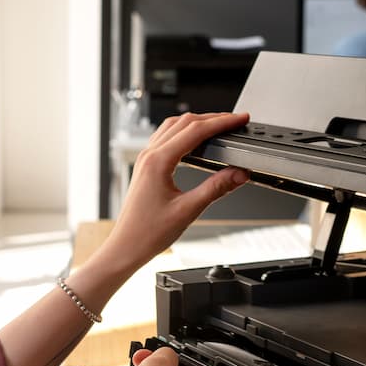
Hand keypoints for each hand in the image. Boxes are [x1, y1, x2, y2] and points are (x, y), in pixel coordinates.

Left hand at [104, 111, 251, 272]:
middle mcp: (149, 156)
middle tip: (235, 121)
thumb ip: (216, 189)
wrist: (126, 247)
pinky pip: (165, 138)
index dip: (222, 122)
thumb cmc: (148, 233)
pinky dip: (183, 132)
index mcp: (158, 162)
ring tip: (219, 126)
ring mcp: (145, 160)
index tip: (240, 120)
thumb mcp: (188, 210)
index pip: (196, 130)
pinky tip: (194, 140)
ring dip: (197, 122)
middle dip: (213, 119)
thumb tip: (239, 174)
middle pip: (185, 123)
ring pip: (173, 127)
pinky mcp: (145, 167)